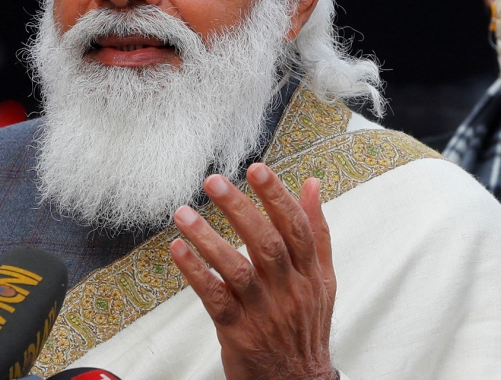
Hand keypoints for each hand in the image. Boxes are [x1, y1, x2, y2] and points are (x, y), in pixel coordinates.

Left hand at [169, 163, 336, 379]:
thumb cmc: (305, 325)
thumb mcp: (322, 278)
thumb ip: (316, 231)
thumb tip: (311, 185)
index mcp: (310, 273)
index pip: (296, 227)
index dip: (277, 196)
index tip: (257, 169)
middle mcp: (289, 290)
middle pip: (266, 244)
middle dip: (240, 209)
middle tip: (214, 182)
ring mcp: (263, 311)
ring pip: (238, 270)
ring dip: (208, 238)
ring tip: (184, 213)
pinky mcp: (238, 331)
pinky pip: (215, 299)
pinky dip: (195, 273)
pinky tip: (179, 251)